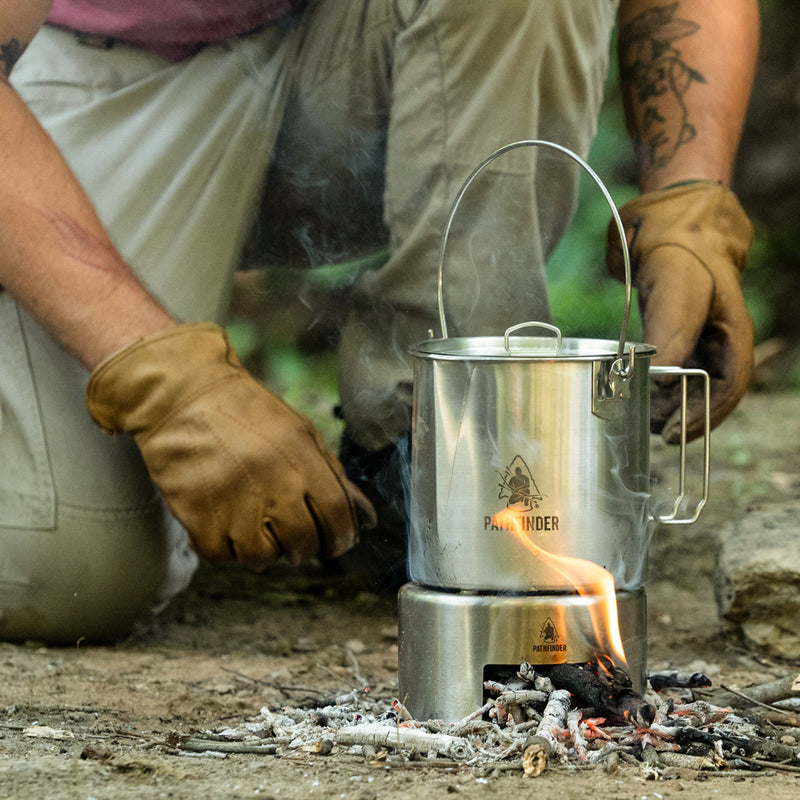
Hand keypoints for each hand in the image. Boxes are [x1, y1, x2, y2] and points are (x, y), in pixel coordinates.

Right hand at [86, 323, 376, 569]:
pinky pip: (220, 557)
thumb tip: (364, 517)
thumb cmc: (246, 415)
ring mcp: (233, 504)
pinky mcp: (197, 517)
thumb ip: (332, 474)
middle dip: (303, 548)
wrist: (183, 398)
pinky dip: (224, 548)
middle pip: (302, 544)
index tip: (337, 543)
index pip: (337, 516)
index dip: (342, 538)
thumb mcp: (300, 432)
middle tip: (293, 536)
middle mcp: (271, 484)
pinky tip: (224, 523)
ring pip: (261, 559)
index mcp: (301, 459)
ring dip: (262, 550)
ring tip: (254, 525)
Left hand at [606, 182, 753, 442]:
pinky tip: (642, 399)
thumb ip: (673, 330)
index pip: (726, 390)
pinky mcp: (684, 333)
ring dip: (670, 406)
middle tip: (653, 434)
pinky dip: (662, 389)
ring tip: (643, 421)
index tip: (671, 433)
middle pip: (711, 393)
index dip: (702, 418)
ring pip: (694, 385)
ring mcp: (703, 336)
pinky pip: (679, 372)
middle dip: (684, 417)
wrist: (675, 213)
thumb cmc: (678, 242)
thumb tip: (662, 375)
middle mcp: (720, 338)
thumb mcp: (676, 285)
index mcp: (730, 333)